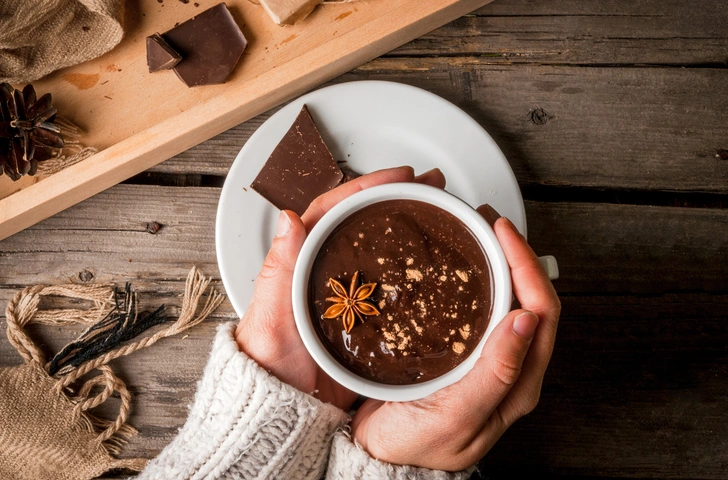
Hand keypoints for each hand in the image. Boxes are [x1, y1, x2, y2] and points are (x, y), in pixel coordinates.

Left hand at [234, 166, 446, 410]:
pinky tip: (438, 268)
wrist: (285, 411)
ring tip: (443, 212)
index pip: (335, 211)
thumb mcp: (271, 316)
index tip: (399, 176)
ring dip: (409, 228)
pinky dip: (413, 271)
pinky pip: (394, 287)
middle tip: (432, 185)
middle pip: (364, 224)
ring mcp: (351, 296)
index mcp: (302, 262)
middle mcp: (328, 273)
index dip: (367, 187)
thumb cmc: (269, 364)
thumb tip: (289, 218)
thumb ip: (280, 269)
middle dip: (398, 198)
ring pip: (383, 251)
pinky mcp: (368, 320)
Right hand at [350, 213, 560, 470]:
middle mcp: (509, 367)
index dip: (526, 264)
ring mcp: (487, 359)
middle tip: (487, 222)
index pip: (542, 310)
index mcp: (519, 381)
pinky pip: (480, 308)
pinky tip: (455, 266)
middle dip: (515, 254)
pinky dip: (475, 279)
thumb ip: (496, 372)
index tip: (500, 232)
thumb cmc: (416, 445)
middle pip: (530, 298)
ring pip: (507, 299)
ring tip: (475, 234)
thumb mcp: (459, 414)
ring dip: (498, 263)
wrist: (378, 458)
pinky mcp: (463, 353)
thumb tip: (527, 319)